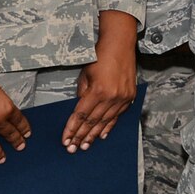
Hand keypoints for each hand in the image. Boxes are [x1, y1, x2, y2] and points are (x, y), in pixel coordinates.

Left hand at [64, 10, 138, 150]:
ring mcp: (122, 98)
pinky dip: (108, 127)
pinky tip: (102, 135)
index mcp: (98, 90)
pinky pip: (117, 116)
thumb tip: (79, 108)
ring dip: (93, 135)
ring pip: (105, 122)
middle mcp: (111, 97)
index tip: (66, 139)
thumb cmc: (100, 56)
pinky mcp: (129, 97)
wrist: (120, 44)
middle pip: (92, 121)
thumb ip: (82, 93)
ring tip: (85, 146)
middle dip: (81, 136)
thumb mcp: (85, 74)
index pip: (81, 115)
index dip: (72, 129)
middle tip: (73, 148)